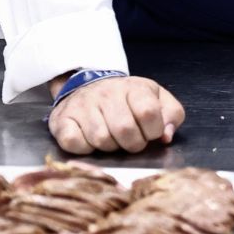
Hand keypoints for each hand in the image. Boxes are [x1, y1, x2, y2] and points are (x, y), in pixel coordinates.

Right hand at [47, 75, 184, 154]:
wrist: (88, 85)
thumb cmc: (127, 99)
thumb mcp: (157, 98)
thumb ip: (171, 115)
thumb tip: (166, 136)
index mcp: (134, 88)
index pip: (149, 113)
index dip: (152, 130)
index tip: (149, 132)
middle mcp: (106, 94)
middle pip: (125, 130)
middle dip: (133, 143)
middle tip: (131, 140)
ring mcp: (82, 106)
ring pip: (101, 140)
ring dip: (110, 147)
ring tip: (112, 138)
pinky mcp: (62, 120)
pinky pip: (75, 143)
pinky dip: (85, 149)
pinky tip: (91, 140)